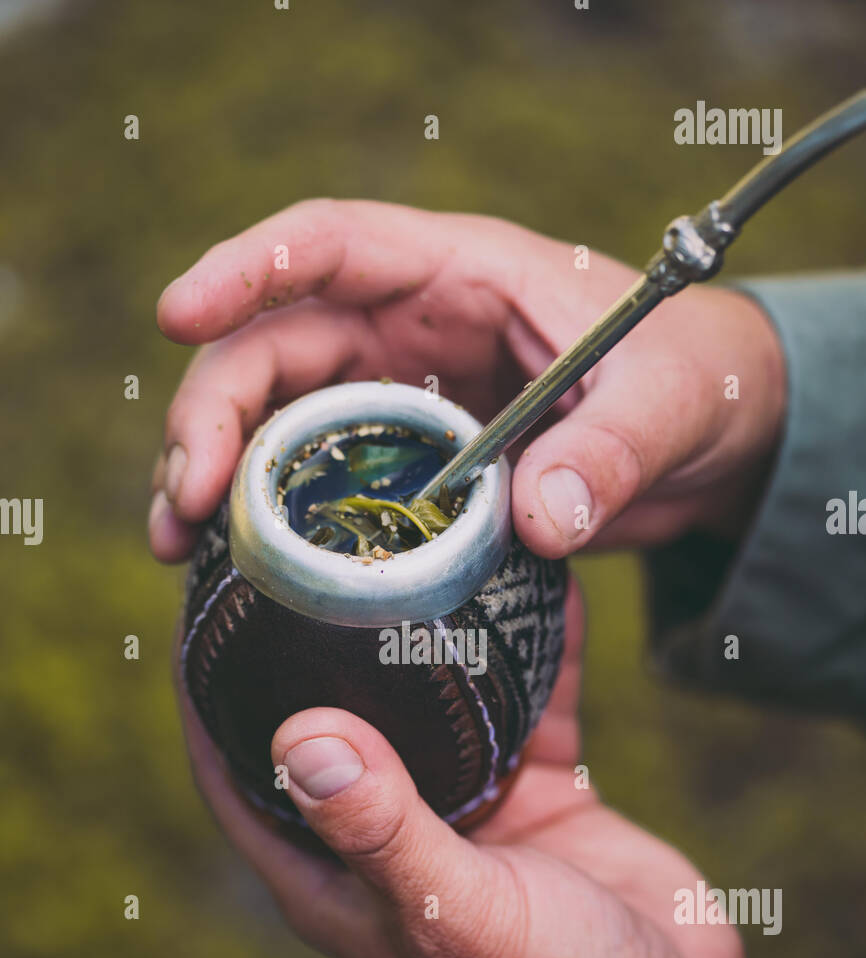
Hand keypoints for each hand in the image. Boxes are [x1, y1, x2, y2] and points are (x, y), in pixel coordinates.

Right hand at [150, 198, 785, 564]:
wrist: (703, 434)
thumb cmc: (692, 382)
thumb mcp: (670, 406)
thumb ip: (613, 452)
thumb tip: (539, 521)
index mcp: (462, 274)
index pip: (334, 245)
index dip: (250, 270)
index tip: (178, 316)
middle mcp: (408, 327)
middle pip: (275, 346)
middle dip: (213, 412)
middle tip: (185, 500)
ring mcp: (396, 396)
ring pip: (275, 417)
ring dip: (216, 473)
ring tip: (174, 544)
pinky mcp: (398, 462)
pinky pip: (311, 479)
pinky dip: (264, 519)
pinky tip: (226, 569)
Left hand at [177, 582, 749, 957]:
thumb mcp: (458, 916)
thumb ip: (384, 830)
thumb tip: (299, 734)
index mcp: (337, 878)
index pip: (239, 776)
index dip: (207, 699)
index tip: (200, 609)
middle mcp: (388, 836)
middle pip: (332, 722)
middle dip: (316, 642)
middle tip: (309, 548)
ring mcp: (466, 809)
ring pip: (432, 700)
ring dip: (426, 632)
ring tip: (418, 544)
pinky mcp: (537, 792)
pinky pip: (526, 701)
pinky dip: (531, 648)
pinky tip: (534, 578)